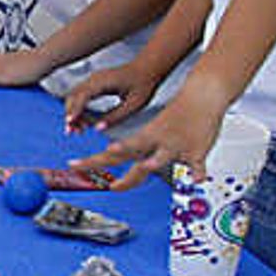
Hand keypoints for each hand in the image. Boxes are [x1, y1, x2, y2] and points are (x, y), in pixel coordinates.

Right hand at [60, 56, 165, 135]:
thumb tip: (98, 128)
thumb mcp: (133, 105)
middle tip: (73, 132)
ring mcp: (93, 79)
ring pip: (75, 96)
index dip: (75, 109)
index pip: (83, 96)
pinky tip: (83, 120)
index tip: (69, 122)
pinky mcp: (94, 82)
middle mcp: (95, 78)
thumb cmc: (144, 84)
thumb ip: (115, 117)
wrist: (148, 68)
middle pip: (74, 96)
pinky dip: (78, 108)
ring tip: (78, 130)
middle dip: (71, 114)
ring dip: (73, 112)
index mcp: (104, 82)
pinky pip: (80, 95)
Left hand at [77, 81, 225, 194]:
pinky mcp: (196, 150)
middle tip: (98, 178)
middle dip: (108, 163)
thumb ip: (143, 151)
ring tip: (145, 168)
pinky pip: (198, 164)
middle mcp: (156, 143)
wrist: (201, 95)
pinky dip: (198, 172)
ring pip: (159, 157)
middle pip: (127, 155)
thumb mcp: (156, 133)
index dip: (93, 161)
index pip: (114, 152)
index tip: (74, 165)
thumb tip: (132, 165)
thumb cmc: (179, 116)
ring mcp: (175, 147)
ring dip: (150, 163)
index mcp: (145, 138)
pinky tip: (197, 180)